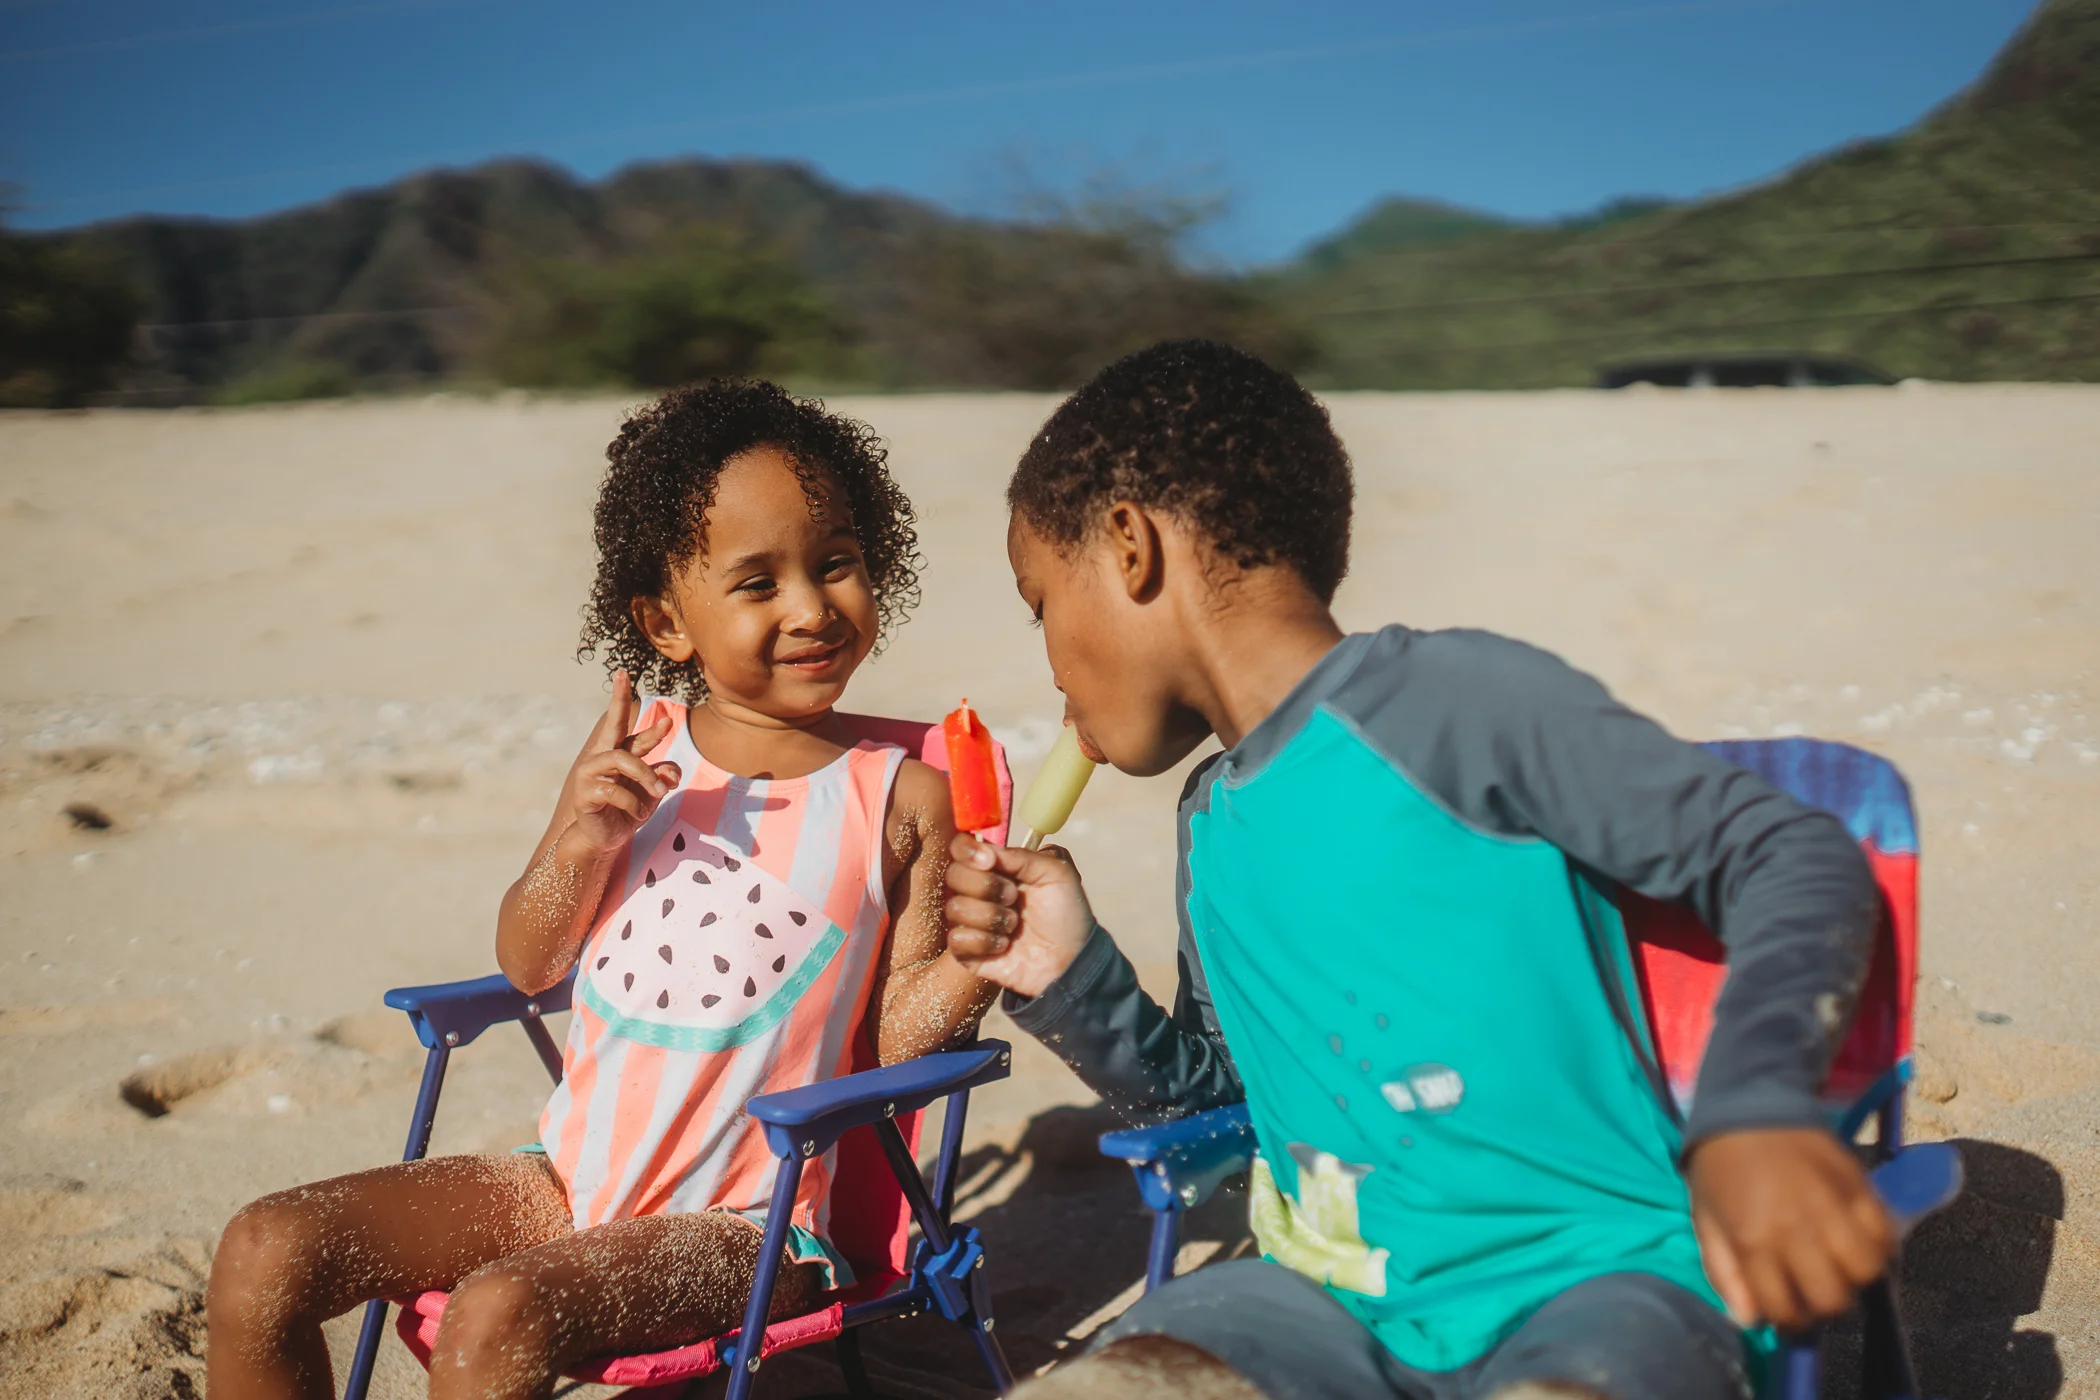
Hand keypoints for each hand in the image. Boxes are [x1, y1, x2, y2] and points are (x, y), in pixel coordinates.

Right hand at [558, 671, 681, 856]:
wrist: (606, 839)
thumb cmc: (629, 811)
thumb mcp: (653, 793)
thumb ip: (664, 777)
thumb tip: (672, 773)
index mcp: (620, 752)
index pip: (632, 730)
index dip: (650, 724)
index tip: (668, 718)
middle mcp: (603, 756)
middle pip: (612, 723)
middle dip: (618, 698)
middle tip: (623, 674)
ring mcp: (591, 772)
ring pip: (624, 760)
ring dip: (646, 776)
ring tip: (659, 794)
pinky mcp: (585, 792)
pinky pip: (617, 791)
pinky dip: (634, 804)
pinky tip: (638, 814)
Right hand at [942, 834, 1095, 998]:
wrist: (1071, 960)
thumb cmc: (1067, 914)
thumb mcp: (1057, 872)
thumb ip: (1021, 855)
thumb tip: (985, 850)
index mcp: (997, 867)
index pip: (962, 847)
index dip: (968, 851)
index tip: (989, 861)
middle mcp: (979, 890)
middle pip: (954, 875)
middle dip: (987, 887)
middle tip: (1014, 897)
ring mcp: (970, 920)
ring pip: (955, 908)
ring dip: (991, 917)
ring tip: (1015, 926)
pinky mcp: (966, 951)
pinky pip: (956, 939)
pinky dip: (985, 942)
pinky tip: (1005, 946)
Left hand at [1687, 1127, 1895, 1331]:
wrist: (1748, 1105)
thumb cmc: (1720, 1167)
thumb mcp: (1706, 1219)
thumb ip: (1724, 1272)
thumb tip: (1750, 1320)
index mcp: (1754, 1239)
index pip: (1787, 1309)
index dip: (1788, 1319)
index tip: (1788, 1308)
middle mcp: (1797, 1228)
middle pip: (1834, 1298)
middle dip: (1824, 1303)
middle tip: (1814, 1287)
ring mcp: (1832, 1207)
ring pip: (1867, 1271)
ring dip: (1855, 1277)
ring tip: (1838, 1264)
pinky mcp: (1858, 1185)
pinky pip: (1886, 1234)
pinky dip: (1879, 1246)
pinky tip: (1859, 1240)